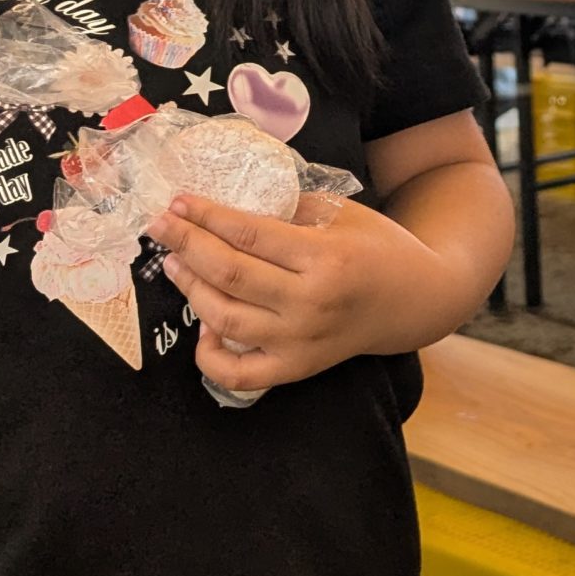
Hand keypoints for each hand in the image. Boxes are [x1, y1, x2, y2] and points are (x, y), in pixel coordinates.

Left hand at [149, 189, 463, 390]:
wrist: (415, 300)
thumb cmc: (378, 247)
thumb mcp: (343, 213)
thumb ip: (290, 208)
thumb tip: (230, 202)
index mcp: (325, 258)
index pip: (248, 235)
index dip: (206, 216)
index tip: (178, 202)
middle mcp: (310, 303)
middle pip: (229, 274)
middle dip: (186, 245)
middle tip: (159, 226)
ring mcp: (301, 342)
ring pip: (225, 319)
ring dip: (191, 290)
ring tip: (175, 264)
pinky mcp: (297, 368)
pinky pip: (240, 373)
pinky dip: (210, 357)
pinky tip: (202, 327)